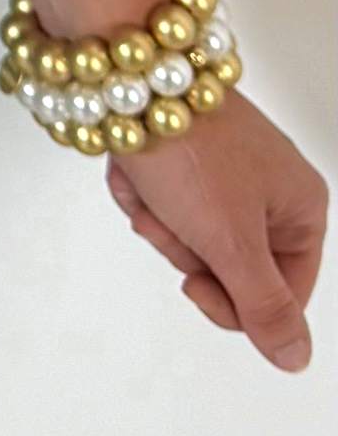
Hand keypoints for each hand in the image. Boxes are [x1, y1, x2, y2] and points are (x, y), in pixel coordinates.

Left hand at [105, 94, 325, 370]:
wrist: (131, 77)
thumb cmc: (191, 151)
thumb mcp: (232, 244)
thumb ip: (264, 307)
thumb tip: (297, 358)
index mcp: (302, 208)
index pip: (282, 296)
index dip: (232, 303)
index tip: (194, 284)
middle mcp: (271, 188)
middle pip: (228, 267)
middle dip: (185, 249)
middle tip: (171, 217)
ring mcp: (227, 170)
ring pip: (188, 236)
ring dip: (157, 220)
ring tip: (149, 187)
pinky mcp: (185, 154)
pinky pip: (162, 201)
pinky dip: (140, 192)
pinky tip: (133, 171)